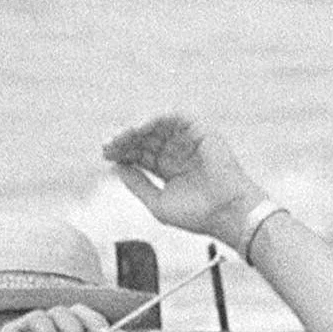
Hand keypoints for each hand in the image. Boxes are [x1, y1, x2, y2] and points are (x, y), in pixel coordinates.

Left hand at [103, 112, 257, 242]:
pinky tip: (140, 127)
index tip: (105, 153)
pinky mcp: (199, 130)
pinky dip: (155, 118)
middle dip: (125, 139)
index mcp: (168, 169)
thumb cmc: (197, 214)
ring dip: (136, 129)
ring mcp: (187, 140)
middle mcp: (176, 151)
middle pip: (145, 139)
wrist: (226, 213)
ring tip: (121, 136)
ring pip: (156, 126)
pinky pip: (173, 117)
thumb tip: (116, 167)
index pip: (140, 154)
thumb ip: (137, 184)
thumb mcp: (157, 203)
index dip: (122, 152)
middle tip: (108, 144)